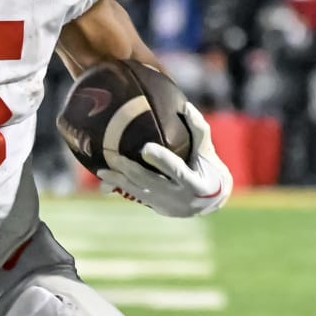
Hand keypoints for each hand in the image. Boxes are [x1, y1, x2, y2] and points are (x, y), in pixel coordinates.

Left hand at [97, 102, 231, 217]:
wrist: (213, 200)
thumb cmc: (210, 168)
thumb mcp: (207, 150)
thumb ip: (198, 130)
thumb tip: (186, 106)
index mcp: (195, 184)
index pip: (176, 170)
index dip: (161, 160)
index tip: (145, 148)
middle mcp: (180, 199)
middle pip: (151, 183)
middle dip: (130, 170)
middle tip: (113, 157)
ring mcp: (168, 207)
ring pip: (140, 193)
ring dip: (119, 181)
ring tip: (101, 171)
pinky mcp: (159, 209)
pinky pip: (137, 197)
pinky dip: (122, 188)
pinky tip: (106, 182)